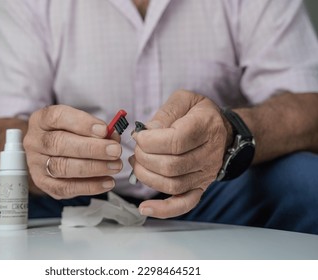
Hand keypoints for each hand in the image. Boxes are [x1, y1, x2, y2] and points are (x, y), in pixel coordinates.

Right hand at [23, 105, 122, 198]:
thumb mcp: (79, 124)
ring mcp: (35, 164)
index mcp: (41, 120)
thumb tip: (113, 136)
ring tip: (114, 166)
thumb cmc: (67, 135)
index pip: (57, 117)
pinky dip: (89, 186)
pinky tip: (106, 181)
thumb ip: (96, 129)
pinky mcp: (43, 183)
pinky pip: (65, 188)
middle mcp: (35, 141)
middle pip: (59, 143)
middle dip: (92, 148)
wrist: (48, 153)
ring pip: (62, 167)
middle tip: (115, 151)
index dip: (82, 123)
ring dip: (93, 168)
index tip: (104, 130)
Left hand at [129, 90, 230, 217]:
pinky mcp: (199, 187)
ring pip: (172, 185)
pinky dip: (163, 210)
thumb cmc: (199, 113)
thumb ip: (165, 113)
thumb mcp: (184, 100)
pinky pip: (184, 204)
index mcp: (206, 127)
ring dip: (146, 176)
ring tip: (137, 164)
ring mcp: (205, 174)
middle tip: (137, 148)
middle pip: (171, 165)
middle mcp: (209, 154)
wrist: (222, 130)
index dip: (150, 141)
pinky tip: (145, 208)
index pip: (176, 141)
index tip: (139, 136)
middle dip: (144, 157)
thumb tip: (147, 132)